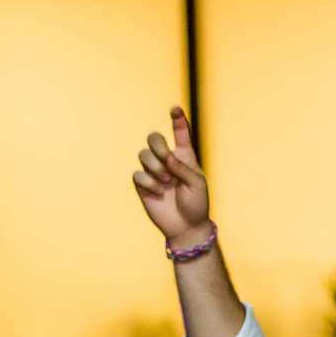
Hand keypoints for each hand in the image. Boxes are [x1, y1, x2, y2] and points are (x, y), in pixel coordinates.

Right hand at [131, 108, 211, 246]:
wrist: (186, 227)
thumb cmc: (196, 204)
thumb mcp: (197, 184)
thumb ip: (183, 167)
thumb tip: (166, 157)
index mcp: (185, 157)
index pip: (180, 133)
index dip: (177, 120)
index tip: (175, 109)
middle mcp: (167, 160)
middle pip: (153, 138)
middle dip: (158, 145)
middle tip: (166, 159)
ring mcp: (154, 172)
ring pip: (143, 155)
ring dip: (155, 167)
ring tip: (166, 182)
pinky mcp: (143, 185)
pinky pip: (138, 174)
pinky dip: (149, 182)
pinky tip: (158, 192)